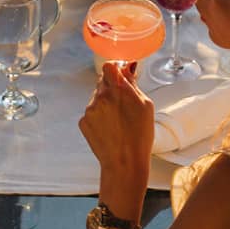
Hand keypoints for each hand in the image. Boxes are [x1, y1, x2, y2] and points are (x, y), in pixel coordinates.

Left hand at [78, 62, 153, 181]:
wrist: (124, 162)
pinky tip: (110, 128)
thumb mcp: (146, 106)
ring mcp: (90, 109)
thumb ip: (133, 84)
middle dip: (112, 88)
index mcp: (118, 89)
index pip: (109, 66)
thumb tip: (127, 70)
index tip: (121, 74)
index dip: (115, 69)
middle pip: (103, 82)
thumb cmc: (139, 137)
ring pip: (97, 98)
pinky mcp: (83, 121)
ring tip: (118, 121)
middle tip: (123, 102)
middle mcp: (101, 96)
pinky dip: (99, 116)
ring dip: (105, 103)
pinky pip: (91, 112)